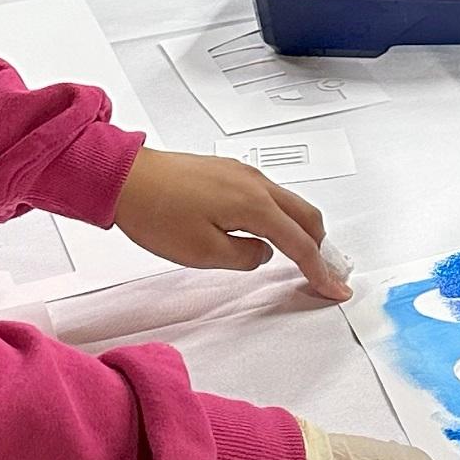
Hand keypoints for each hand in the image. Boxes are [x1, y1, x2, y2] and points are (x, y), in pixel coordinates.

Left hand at [111, 145, 349, 298]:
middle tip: (325, 272)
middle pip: (306, 215)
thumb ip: (244, 257)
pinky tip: (269, 231)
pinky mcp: (229, 171)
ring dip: (301, 230)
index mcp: (255, 204)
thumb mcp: (203, 252)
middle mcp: (256, 183)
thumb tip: (262, 254)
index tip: (333, 287)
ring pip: (289, 203)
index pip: (300, 243)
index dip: (320, 270)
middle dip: (321, 246)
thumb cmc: (156, 212)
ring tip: (301, 254)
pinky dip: (280, 216)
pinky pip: (269, 194)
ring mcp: (243, 174)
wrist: (125, 178)